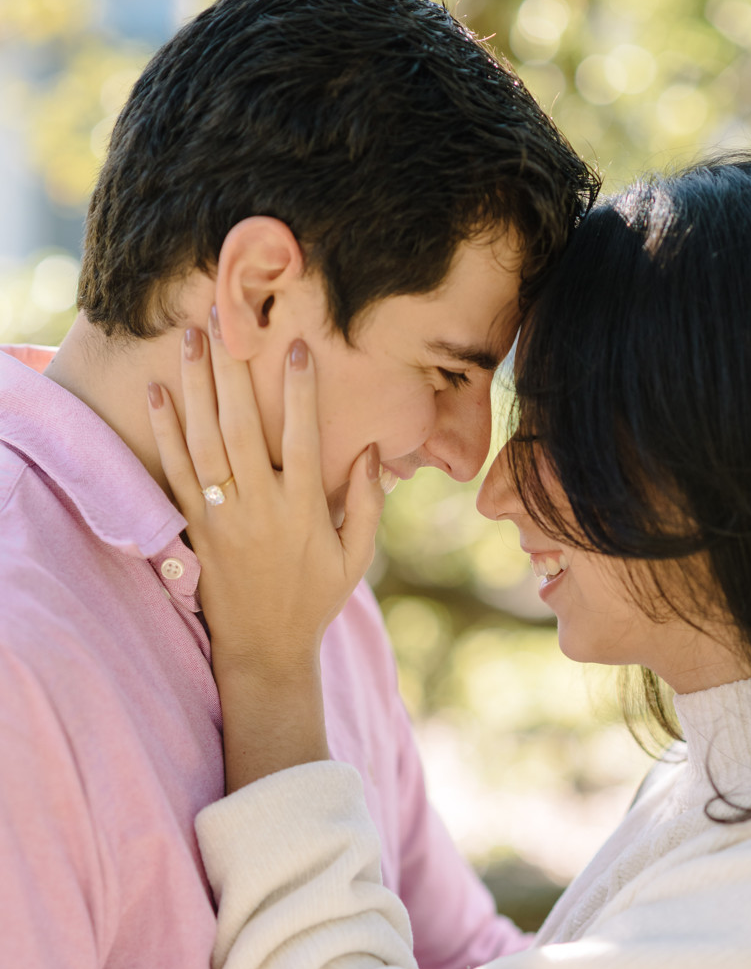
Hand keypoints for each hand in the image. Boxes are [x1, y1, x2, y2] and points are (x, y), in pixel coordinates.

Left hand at [146, 310, 384, 789]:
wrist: (265, 649)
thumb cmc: (314, 600)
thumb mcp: (357, 558)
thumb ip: (368, 504)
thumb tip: (374, 452)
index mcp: (305, 510)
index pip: (302, 437)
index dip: (300, 390)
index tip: (296, 345)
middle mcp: (261, 507)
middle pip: (243, 426)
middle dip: (233, 369)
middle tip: (224, 318)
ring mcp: (223, 517)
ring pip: (205, 441)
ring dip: (195, 387)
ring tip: (190, 338)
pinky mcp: (196, 529)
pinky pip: (176, 473)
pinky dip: (165, 432)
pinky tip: (157, 394)